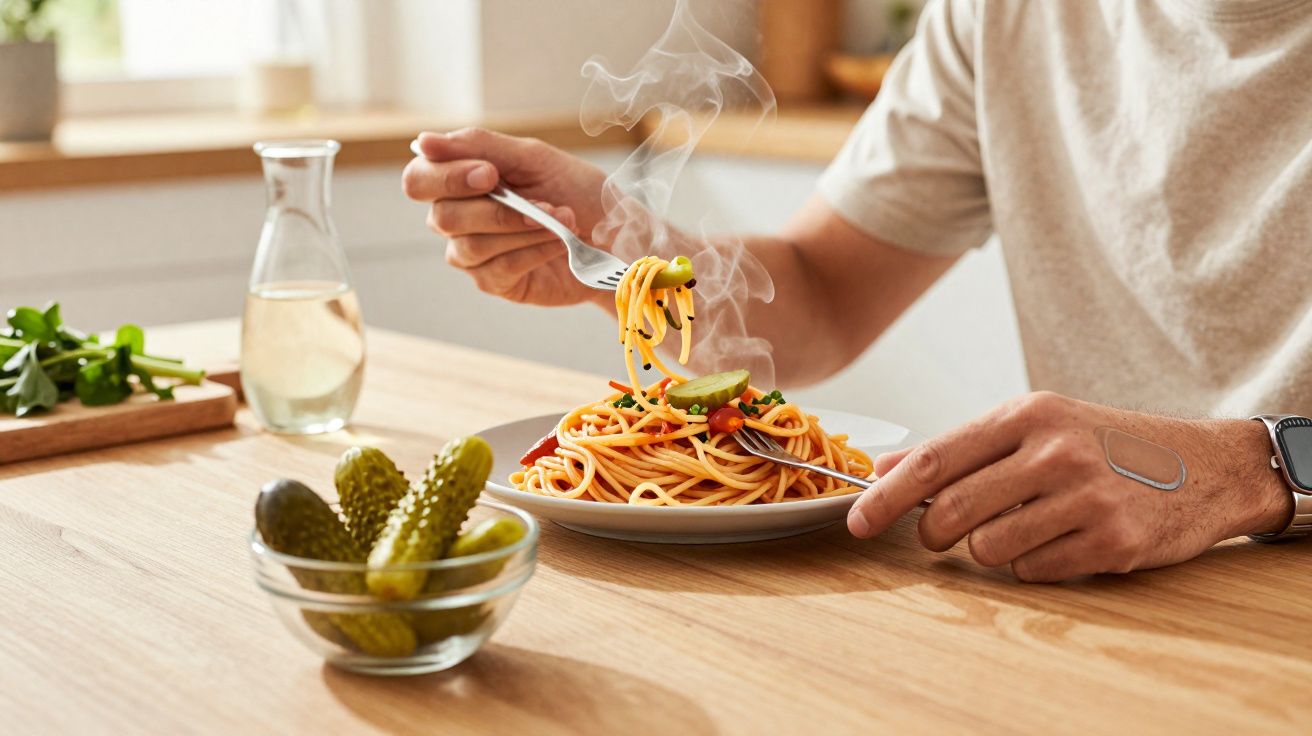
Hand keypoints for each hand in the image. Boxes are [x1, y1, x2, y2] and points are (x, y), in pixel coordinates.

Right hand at [401, 128, 611, 306]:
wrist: (615, 233)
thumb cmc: (574, 190)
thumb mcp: (533, 158)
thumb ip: (480, 146)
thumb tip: (423, 142)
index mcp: (459, 181)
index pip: (419, 180)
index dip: (446, 178)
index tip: (490, 175)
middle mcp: (457, 218)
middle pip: (442, 217)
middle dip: (496, 210)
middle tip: (541, 203)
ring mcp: (473, 254)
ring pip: (470, 246)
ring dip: (522, 229)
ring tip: (562, 220)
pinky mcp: (496, 282)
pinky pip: (498, 268)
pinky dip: (533, 251)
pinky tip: (559, 243)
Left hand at [846, 391, 1294, 581]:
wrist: (1204, 465)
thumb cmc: (1106, 443)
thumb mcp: (1035, 425)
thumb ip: (959, 448)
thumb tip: (882, 471)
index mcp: (1026, 416)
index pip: (934, 462)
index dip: (885, 499)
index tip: (857, 522)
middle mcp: (1054, 452)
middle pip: (950, 512)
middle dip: (934, 533)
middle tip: (944, 533)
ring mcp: (1086, 497)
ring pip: (987, 548)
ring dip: (990, 548)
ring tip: (1023, 526)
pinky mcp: (1112, 541)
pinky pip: (1032, 570)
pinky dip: (1034, 563)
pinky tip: (1061, 540)